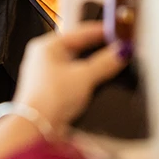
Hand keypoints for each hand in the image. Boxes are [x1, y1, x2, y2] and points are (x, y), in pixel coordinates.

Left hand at [12, 22, 126, 128]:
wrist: (36, 128)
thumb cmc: (52, 97)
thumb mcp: (84, 76)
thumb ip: (105, 62)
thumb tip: (122, 51)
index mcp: (47, 45)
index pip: (80, 32)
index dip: (102, 31)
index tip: (120, 31)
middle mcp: (43, 57)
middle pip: (77, 47)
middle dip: (99, 49)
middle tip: (121, 47)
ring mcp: (46, 74)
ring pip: (76, 63)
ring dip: (94, 64)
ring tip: (115, 62)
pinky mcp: (50, 91)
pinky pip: (73, 77)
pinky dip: (87, 78)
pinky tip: (101, 81)